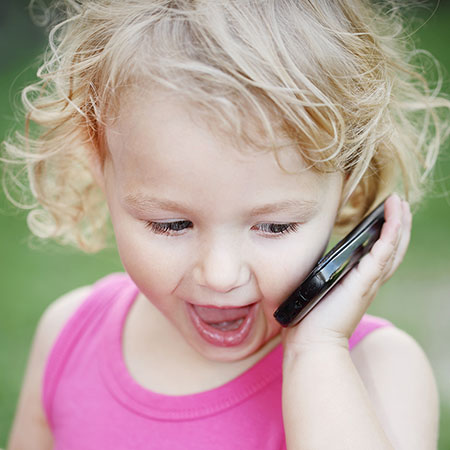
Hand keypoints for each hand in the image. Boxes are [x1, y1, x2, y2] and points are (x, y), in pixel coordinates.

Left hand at [282, 193, 411, 354]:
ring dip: (399, 223)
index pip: (380, 255)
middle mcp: (369, 282)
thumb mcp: (317, 289)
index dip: (387, 235)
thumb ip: (320, 276)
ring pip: (393, 247)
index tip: (386, 215)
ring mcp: (369, 282)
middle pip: (393, 248)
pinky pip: (384, 252)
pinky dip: (391, 233)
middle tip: (398, 202)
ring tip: (399, 203)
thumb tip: (309, 261)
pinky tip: (393, 218)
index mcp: (359, 283)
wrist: (311, 343)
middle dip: (398, 224)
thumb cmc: (309, 320)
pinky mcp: (364, 282)